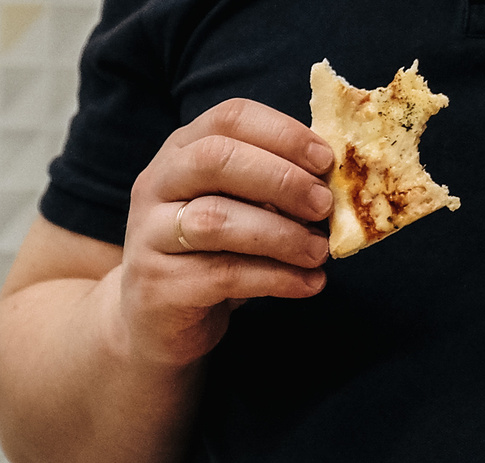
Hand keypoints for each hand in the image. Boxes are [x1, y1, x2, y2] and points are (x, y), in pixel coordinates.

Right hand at [115, 99, 332, 369]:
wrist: (153, 321)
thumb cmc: (207, 255)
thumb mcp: (237, 208)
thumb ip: (272, 187)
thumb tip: (336, 180)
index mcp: (180, 152)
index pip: (229, 118)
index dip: (283, 133)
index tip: (326, 161)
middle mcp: (156, 186)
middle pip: (215, 159)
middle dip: (281, 179)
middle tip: (324, 206)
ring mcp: (149, 236)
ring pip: (216, 220)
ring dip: (281, 234)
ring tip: (319, 252)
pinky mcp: (158, 286)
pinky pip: (222, 275)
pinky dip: (275, 278)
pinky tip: (306, 283)